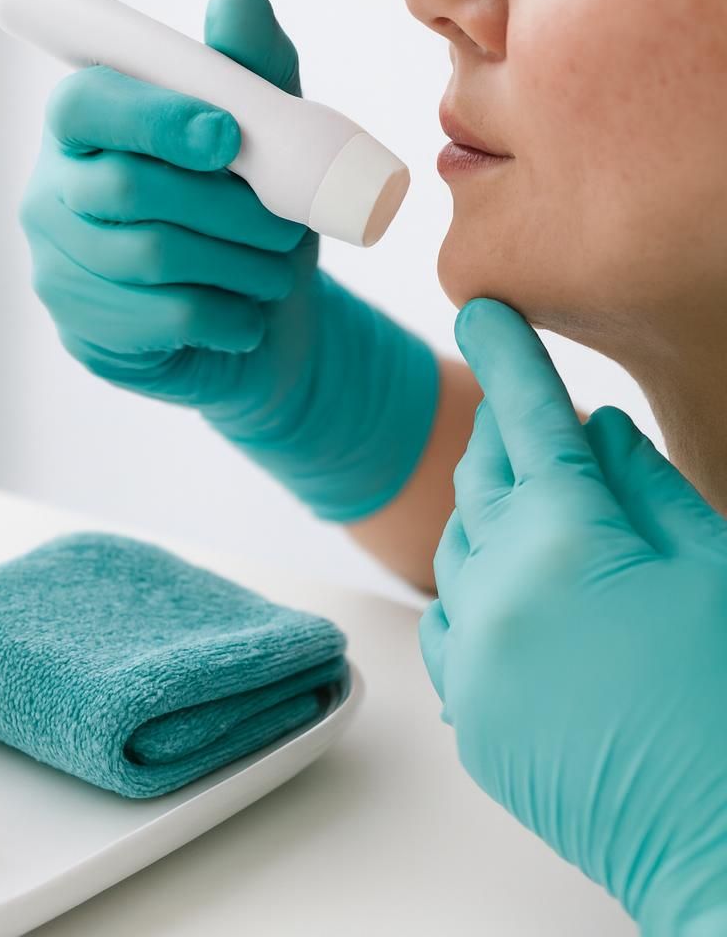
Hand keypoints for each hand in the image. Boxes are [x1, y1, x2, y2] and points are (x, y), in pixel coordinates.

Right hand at [19, 0, 437, 520]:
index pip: (85, 105)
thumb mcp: (264, 136)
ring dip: (238, 262)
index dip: (153, 117)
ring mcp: (58, 266)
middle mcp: (52, 194)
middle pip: (126, 188)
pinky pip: (162, 318)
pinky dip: (227, 315)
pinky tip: (247, 314)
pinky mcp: (82, 330)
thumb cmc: (247, 214)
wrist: (252, 326)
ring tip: (277, 268)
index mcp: (84, 128)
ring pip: (150, 256)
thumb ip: (250, 68)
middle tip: (286, 222)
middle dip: (226, 204)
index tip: (226, 135)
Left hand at [422, 299, 726, 933]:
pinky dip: (476, 589)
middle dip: (501, 434)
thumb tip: (594, 428)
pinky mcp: (466, 710)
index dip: (506, 356)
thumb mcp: (714, 569)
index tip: (480, 309)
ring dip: (492, 514)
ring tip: (541, 505)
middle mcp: (495, 590)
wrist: (715, 842)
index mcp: (564, 541)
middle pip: (483, 479)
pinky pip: (450, 622)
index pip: (526, 420)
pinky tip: (515, 584)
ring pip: (459, 548)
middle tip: (520, 405)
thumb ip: (645, 486)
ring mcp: (471, 655)